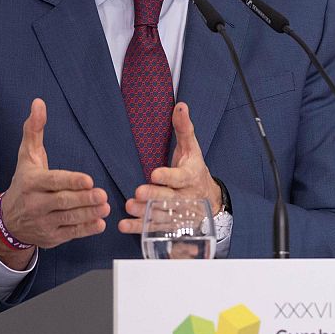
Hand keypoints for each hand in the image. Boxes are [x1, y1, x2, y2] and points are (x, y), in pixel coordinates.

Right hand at [0, 98, 109, 267]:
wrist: (7, 221)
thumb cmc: (24, 183)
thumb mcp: (27, 157)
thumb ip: (34, 130)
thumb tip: (39, 102)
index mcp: (32, 183)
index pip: (53, 182)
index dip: (71, 181)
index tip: (89, 180)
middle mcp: (36, 204)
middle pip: (63, 202)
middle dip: (84, 199)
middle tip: (102, 195)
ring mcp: (43, 222)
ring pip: (69, 218)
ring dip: (89, 213)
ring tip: (106, 206)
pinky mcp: (52, 237)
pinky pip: (71, 233)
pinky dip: (86, 229)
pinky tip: (100, 222)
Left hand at [120, 102, 221, 233]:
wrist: (209, 200)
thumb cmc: (194, 168)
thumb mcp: (192, 149)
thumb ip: (184, 128)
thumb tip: (180, 105)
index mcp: (191, 176)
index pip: (180, 177)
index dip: (168, 176)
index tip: (155, 174)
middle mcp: (186, 197)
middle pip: (170, 198)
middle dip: (154, 196)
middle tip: (138, 193)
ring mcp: (178, 213)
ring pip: (161, 215)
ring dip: (145, 213)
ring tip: (129, 207)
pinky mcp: (170, 224)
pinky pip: (155, 227)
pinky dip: (140, 228)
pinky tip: (125, 225)